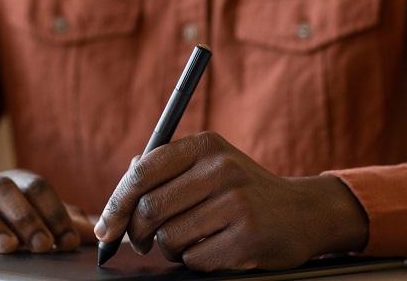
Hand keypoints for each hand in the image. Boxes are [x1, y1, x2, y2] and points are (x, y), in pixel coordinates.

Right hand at [0, 166, 95, 254]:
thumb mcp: (30, 208)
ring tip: (7, 247)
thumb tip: (101, 232)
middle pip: (5, 190)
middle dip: (25, 217)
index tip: (68, 240)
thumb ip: (62, 219)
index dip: (54, 212)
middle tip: (42, 245)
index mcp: (14, 181)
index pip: (37, 188)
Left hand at [94, 132, 368, 270]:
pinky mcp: (247, 238)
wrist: (302, 212)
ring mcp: (237, 203)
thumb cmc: (242, 189)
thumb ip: (165, 168)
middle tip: (138, 242)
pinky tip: (208, 250)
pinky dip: (191, 261)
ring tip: (183, 242)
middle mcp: (221, 169)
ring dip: (167, 249)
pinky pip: (194, 259)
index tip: (105, 226)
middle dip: (135, 233)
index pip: (143, 172)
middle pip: (150, 209)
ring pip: (169, 238)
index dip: (116, 202)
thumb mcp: (208, 163)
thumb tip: (122, 186)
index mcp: (205, 145)